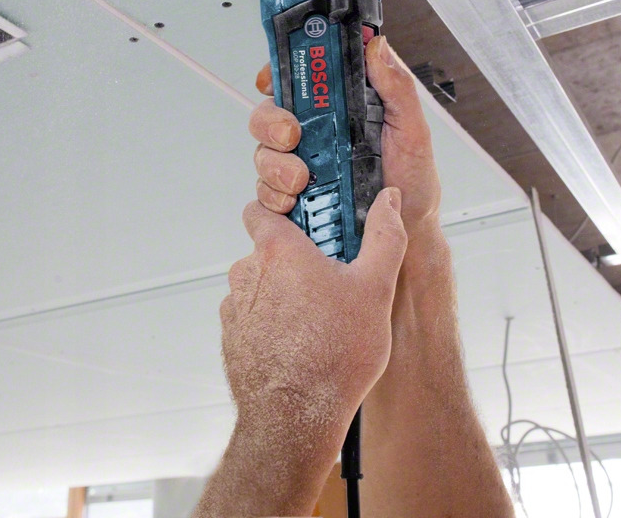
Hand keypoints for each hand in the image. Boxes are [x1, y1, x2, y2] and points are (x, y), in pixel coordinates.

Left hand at [194, 192, 406, 517]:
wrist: (295, 419)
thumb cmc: (333, 357)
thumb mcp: (375, 289)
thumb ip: (384, 236)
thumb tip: (389, 201)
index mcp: (278, 251)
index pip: (262, 209)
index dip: (283, 212)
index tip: (308, 223)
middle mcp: (247, 274)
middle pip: (267, 250)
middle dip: (295, 261)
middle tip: (329, 282)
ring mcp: (235, 308)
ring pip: (260, 286)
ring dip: (283, 294)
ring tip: (318, 320)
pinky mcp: (232, 339)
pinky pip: (252, 318)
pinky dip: (272, 324)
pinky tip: (300, 343)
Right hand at [250, 36, 442, 236]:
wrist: (407, 234)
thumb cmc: (412, 182)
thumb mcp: (413, 131)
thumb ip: (397, 88)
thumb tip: (376, 46)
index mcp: (342, 108)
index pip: (300, 79)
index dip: (279, 72)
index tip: (272, 79)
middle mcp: (317, 132)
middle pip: (269, 113)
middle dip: (271, 122)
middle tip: (292, 135)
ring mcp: (302, 164)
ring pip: (264, 152)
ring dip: (275, 164)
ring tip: (302, 179)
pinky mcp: (293, 196)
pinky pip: (265, 191)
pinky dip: (274, 196)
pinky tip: (293, 202)